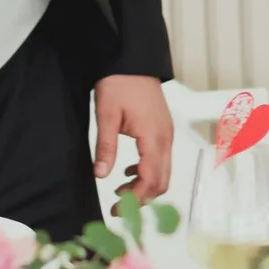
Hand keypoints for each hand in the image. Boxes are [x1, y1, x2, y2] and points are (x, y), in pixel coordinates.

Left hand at [93, 75, 173, 200]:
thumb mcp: (106, 115)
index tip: (117, 208)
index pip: (151, 179)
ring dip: (144, 186)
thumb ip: (106, 147)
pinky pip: (160, 159)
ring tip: (120, 191)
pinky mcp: (162, 130)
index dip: (136, 198)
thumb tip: (101, 175)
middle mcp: (165, 139)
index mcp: (154, 137)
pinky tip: (127, 172)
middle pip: (162, 181)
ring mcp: (166, 134)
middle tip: (118, 206)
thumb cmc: (119, 82)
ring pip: (163, 172)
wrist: (132, 60)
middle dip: (142, 198)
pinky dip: (147, 172)